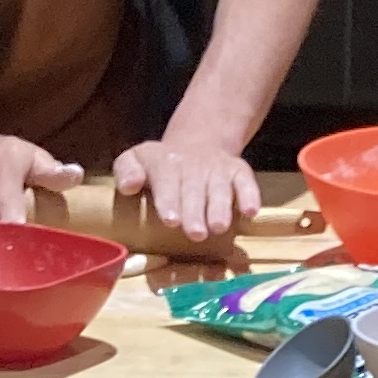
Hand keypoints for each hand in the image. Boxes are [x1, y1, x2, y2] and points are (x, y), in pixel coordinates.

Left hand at [114, 134, 258, 244]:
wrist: (198, 144)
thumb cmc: (160, 166)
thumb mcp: (136, 159)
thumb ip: (126, 170)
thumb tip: (129, 185)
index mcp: (164, 163)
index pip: (166, 180)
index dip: (169, 200)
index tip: (171, 220)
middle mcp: (193, 165)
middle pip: (194, 188)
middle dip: (195, 211)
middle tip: (195, 233)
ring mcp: (218, 169)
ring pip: (220, 188)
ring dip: (220, 208)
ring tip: (219, 227)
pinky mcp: (239, 172)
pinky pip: (246, 182)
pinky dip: (250, 196)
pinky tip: (250, 212)